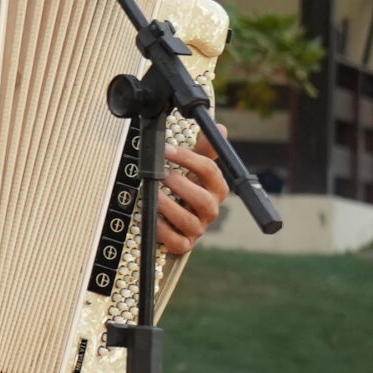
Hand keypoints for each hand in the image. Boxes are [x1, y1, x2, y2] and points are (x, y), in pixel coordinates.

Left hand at [156, 128, 229, 255]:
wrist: (178, 217)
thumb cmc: (186, 188)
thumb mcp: (193, 168)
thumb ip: (203, 150)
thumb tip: (220, 128)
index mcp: (215, 189)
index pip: (210, 171)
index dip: (188, 158)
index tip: (166, 149)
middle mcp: (209, 209)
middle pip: (204, 200)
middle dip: (180, 185)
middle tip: (160, 174)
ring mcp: (197, 228)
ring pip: (190, 222)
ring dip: (169, 207)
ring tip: (152, 195)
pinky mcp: (184, 244)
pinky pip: (177, 242)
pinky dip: (163, 230)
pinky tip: (152, 218)